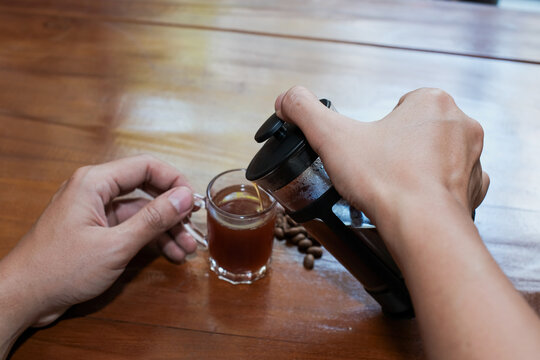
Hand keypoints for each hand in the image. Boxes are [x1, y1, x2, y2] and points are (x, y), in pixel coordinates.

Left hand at [0, 155, 196, 336]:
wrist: (23, 298)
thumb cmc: (59, 269)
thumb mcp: (115, 245)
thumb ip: (152, 219)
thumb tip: (184, 197)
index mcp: (94, 182)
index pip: (145, 166)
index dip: (174, 180)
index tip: (193, 201)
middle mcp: (94, 191)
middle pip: (145, 189)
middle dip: (171, 209)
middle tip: (192, 226)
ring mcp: (94, 212)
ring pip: (140, 212)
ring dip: (164, 229)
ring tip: (186, 248)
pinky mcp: (95, 231)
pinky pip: (129, 227)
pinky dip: (149, 239)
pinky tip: (168, 253)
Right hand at [274, 86, 488, 251]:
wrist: (421, 228)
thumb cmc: (384, 180)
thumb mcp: (331, 137)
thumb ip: (305, 110)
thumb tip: (285, 98)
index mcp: (432, 102)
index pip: (400, 106)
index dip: (379, 129)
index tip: (368, 149)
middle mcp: (460, 124)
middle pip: (418, 130)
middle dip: (398, 147)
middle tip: (378, 169)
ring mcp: (473, 158)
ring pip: (436, 155)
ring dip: (418, 167)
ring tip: (394, 186)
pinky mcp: (474, 189)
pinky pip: (452, 182)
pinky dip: (435, 190)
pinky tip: (416, 200)